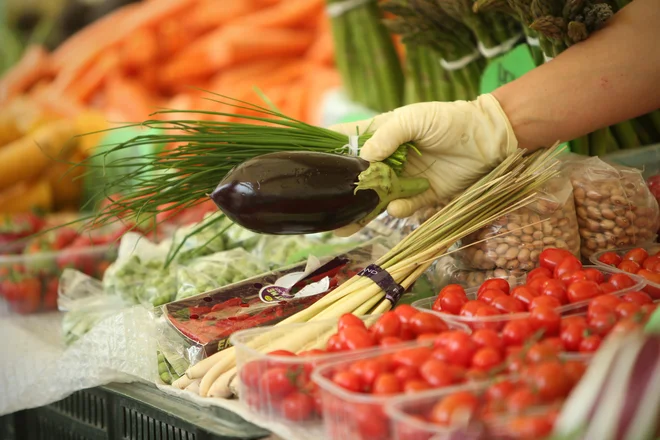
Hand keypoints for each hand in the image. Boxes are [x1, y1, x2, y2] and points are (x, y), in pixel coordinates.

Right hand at [330, 94, 517, 235]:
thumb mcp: (414, 118)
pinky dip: (397, 210)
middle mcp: (388, 160)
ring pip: (375, 199)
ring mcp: (403, 180)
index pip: (347, 143)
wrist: (487, 139)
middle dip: (340, 193)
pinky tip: (396, 207)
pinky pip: (403, 208)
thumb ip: (388, 136)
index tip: (308, 164)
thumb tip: (365, 157)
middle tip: (322, 208)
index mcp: (381, 136)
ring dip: (360, 212)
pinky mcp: (421, 196)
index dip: (328, 153)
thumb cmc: (449, 120)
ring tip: (343, 226)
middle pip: (357, 178)